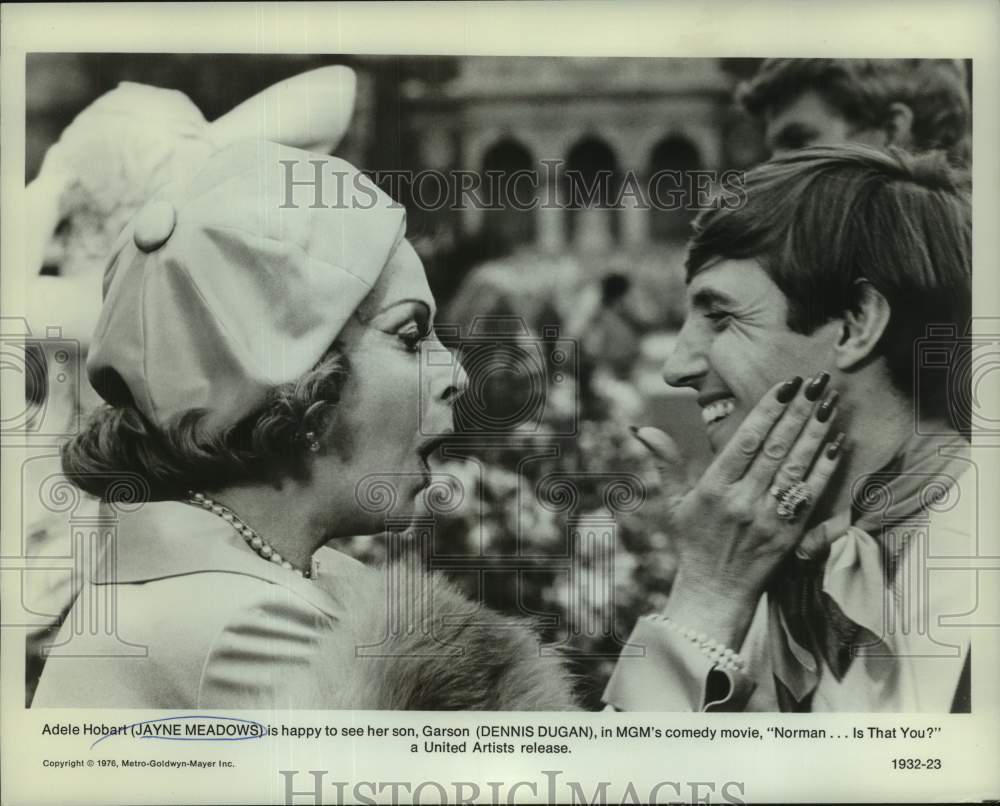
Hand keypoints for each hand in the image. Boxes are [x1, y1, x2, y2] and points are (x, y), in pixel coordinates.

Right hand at [634, 374, 844, 645]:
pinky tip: (837, 443)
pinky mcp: (789, 536)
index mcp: (714, 489)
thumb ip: (666, 461)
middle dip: (798, 412)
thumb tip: (642, 428)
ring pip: (797, 468)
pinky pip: (811, 496)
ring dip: (816, 433)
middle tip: (816, 381)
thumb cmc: (693, 543)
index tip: (785, 385)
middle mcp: (742, 501)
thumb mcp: (674, 501)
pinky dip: (825, 468)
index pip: (745, 441)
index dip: (768, 410)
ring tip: (831, 403)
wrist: (714, 594)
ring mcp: (768, 519)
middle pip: (776, 448)